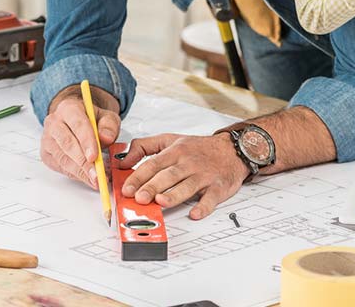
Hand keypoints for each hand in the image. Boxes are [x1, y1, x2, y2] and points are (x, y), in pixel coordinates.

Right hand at [39, 88, 119, 189]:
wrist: (77, 122)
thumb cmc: (92, 120)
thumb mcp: (107, 118)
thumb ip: (109, 126)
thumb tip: (106, 138)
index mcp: (69, 108)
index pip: (77, 124)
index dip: (86, 142)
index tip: (94, 157)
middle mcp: (54, 122)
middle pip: (67, 144)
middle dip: (84, 162)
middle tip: (97, 175)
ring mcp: (47, 138)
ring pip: (62, 158)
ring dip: (80, 172)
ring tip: (95, 180)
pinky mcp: (46, 153)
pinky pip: (59, 167)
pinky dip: (74, 174)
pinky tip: (86, 178)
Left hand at [116, 133, 249, 219]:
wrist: (232, 150)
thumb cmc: (198, 148)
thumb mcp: (170, 140)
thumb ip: (144, 147)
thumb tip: (123, 161)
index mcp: (175, 151)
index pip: (153, 164)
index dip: (138, 176)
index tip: (127, 189)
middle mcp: (188, 163)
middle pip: (168, 176)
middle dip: (152, 187)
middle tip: (139, 198)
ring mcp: (204, 176)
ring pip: (187, 186)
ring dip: (174, 195)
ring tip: (161, 202)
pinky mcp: (218, 188)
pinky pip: (211, 198)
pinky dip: (204, 207)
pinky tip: (195, 213)